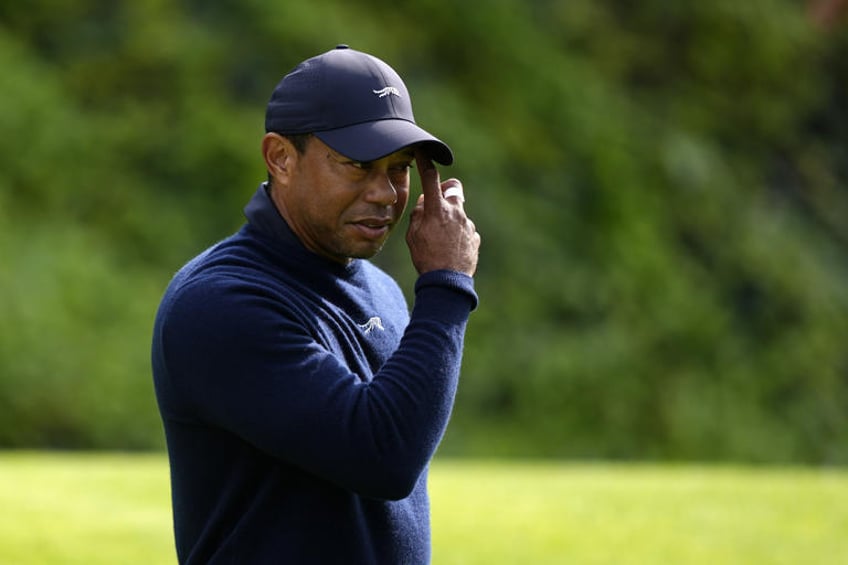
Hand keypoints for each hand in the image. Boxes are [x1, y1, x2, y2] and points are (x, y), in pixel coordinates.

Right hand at [406, 153, 480, 275]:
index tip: (423, 150)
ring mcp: (468, 225)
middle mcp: (456, 213)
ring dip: (450, 220)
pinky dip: (458, 236)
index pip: (430, 179)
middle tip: (437, 203)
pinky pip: (465, 230)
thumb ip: (418, 214)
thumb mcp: (413, 236)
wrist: (448, 282)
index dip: (425, 162)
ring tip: (441, 241)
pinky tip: (450, 250)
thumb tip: (425, 203)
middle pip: (454, 188)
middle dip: (446, 190)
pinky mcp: (475, 237)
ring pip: (458, 213)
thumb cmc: (426, 258)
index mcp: (437, 210)